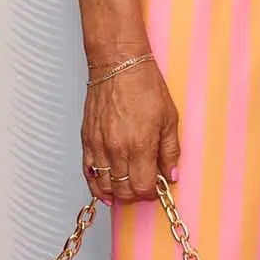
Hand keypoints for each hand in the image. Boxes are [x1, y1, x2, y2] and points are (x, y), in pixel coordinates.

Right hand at [82, 56, 180, 204]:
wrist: (118, 65)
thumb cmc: (144, 86)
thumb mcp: (169, 118)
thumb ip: (170, 150)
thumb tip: (172, 174)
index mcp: (140, 145)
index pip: (143, 186)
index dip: (151, 193)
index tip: (157, 188)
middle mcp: (116, 149)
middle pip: (123, 189)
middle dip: (135, 195)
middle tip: (143, 189)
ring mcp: (99, 145)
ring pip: (104, 184)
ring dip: (117, 192)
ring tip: (126, 190)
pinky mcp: (87, 139)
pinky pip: (88, 171)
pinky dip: (96, 184)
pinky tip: (104, 189)